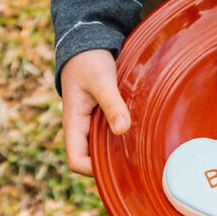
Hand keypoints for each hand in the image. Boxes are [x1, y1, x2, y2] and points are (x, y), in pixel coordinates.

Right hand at [60, 49, 130, 175]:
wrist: (87, 45)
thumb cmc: (89, 61)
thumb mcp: (101, 81)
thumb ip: (112, 104)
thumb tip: (122, 129)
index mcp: (73, 123)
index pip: (76, 161)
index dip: (92, 171)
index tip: (118, 165)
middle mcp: (81, 128)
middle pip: (91, 161)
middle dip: (111, 164)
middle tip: (139, 162)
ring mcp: (91, 124)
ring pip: (103, 149)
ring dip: (119, 151)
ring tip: (143, 150)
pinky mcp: (102, 117)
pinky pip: (111, 136)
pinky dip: (123, 138)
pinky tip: (141, 135)